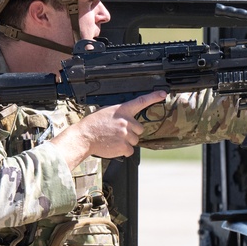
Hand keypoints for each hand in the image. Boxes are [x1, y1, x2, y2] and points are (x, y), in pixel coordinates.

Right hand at [51, 90, 166, 165]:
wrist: (84, 136)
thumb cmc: (93, 125)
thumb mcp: (107, 113)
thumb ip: (121, 116)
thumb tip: (129, 122)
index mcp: (122, 110)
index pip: (140, 101)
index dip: (153, 97)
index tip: (162, 94)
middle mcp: (126, 121)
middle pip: (140, 129)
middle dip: (132, 132)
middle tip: (119, 133)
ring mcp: (126, 134)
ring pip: (135, 140)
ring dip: (127, 142)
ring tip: (114, 139)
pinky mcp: (124, 146)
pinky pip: (130, 151)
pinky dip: (123, 151)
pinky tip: (113, 146)